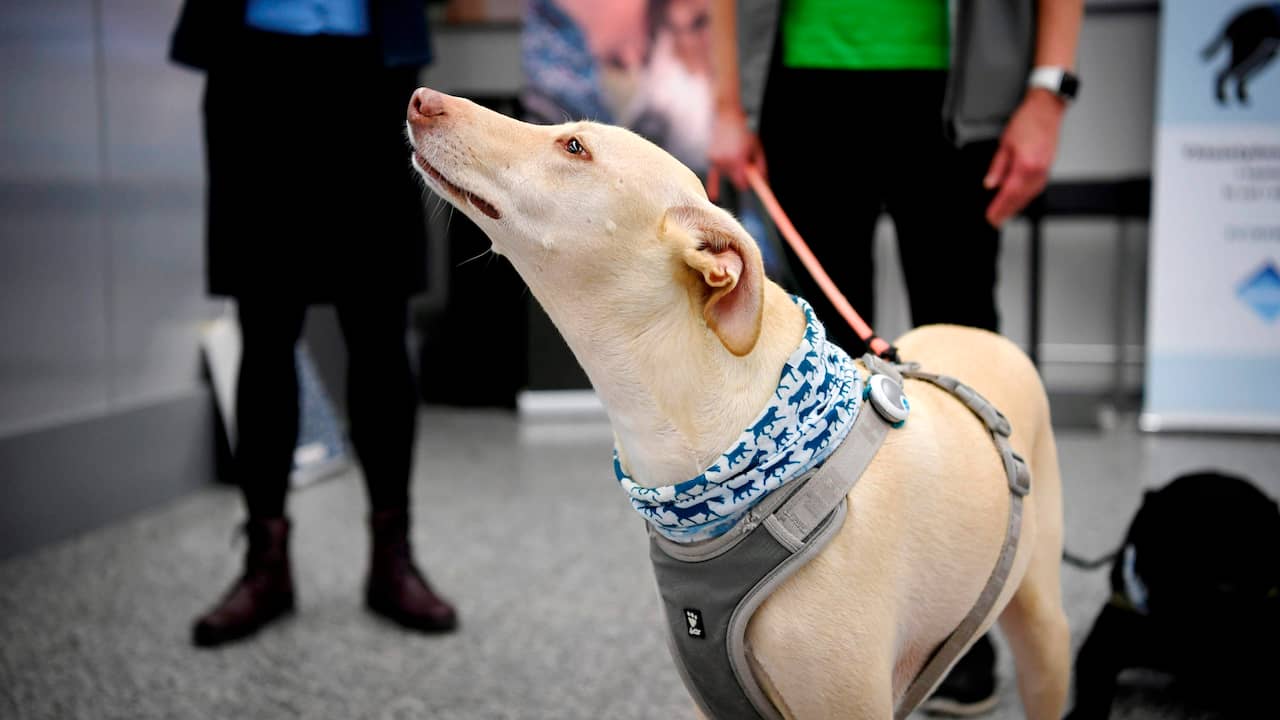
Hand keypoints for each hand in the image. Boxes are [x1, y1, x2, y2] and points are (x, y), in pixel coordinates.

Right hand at [707, 105, 766, 201]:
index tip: (753, 186)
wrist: (726, 116)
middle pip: (736, 180)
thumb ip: (760, 166)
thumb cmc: (743, 130)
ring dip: (732, 170)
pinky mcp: (711, 158)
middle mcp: (725, 162)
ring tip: (734, 152)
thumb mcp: (757, 147)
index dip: (749, 184)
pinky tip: (715, 195)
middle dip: (742, 176)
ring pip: (727, 176)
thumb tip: (763, 181)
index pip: (743, 184)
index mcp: (737, 160)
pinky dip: (714, 186)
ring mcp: (716, 160)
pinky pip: (713, 176)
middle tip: (745, 162)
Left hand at [983, 88, 1065, 226]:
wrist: (1046, 109)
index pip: (1009, 193)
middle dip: (1007, 212)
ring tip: (1005, 215)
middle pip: (1020, 198)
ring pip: (1030, 195)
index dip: (999, 207)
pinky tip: (1020, 200)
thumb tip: (990, 183)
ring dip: (1017, 207)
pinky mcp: (1048, 168)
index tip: (990, 216)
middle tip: (995, 221)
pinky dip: (1027, 197)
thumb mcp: (1005, 143)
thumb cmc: (1027, 121)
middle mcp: (1037, 170)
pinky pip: (1037, 188)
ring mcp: (1045, 170)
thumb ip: (997, 167)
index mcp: (1025, 164)